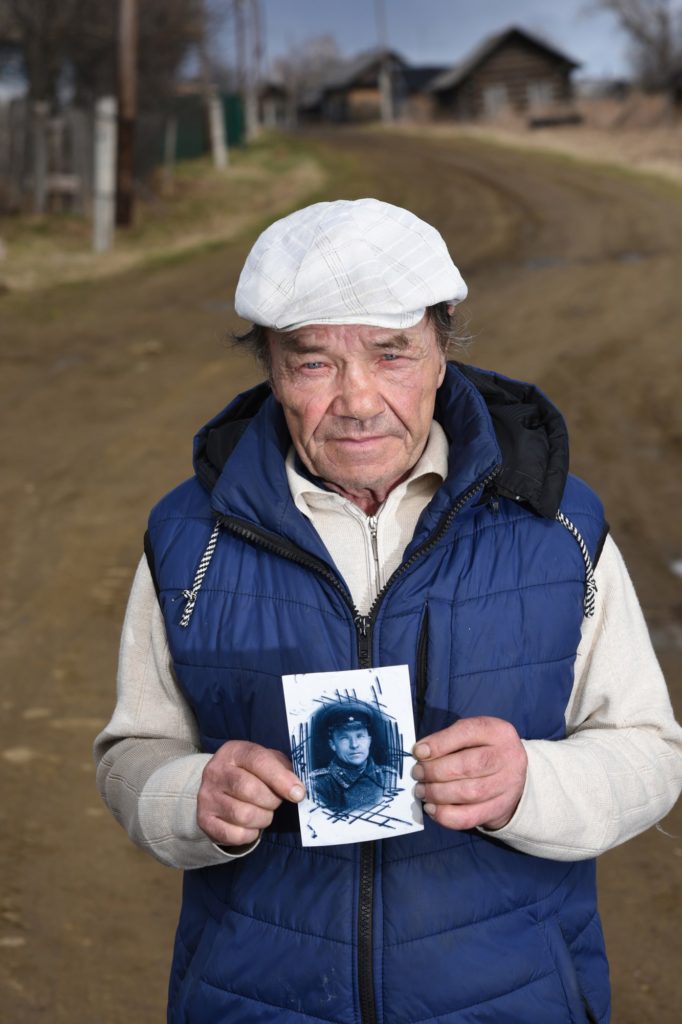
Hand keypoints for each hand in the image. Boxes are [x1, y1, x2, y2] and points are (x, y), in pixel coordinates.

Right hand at [197, 740, 304, 846]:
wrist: (218, 788)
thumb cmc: (251, 773)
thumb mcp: (267, 761)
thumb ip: (284, 769)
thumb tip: (298, 789)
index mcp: (234, 751)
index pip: (258, 761)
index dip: (281, 778)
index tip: (298, 793)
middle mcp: (216, 771)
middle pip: (250, 790)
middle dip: (272, 800)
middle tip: (276, 801)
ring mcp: (207, 796)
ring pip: (244, 815)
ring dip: (263, 818)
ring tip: (264, 812)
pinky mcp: (204, 820)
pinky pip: (235, 834)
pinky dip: (250, 834)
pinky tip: (251, 825)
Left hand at [412, 716, 526, 830]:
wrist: (513, 773)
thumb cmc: (483, 749)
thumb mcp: (472, 735)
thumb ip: (448, 740)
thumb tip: (420, 754)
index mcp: (497, 732)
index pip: (467, 733)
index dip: (440, 743)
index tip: (418, 752)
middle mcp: (507, 757)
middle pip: (468, 766)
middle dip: (435, 771)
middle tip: (417, 773)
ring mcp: (506, 785)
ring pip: (468, 793)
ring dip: (437, 793)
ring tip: (421, 790)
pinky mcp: (499, 809)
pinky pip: (470, 817)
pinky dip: (446, 815)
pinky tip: (432, 808)